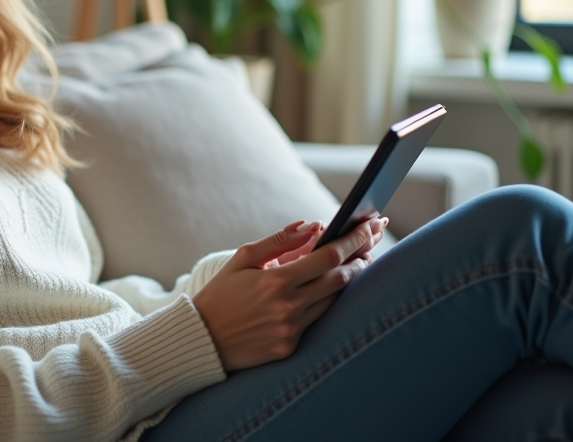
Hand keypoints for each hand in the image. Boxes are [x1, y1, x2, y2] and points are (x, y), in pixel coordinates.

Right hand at [192, 216, 386, 371]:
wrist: (201, 339)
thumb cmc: (221, 293)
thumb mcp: (243, 258)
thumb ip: (279, 240)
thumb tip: (313, 225)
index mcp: (275, 281)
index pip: (328, 257)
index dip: (353, 240)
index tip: (368, 226)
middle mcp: (287, 307)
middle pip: (340, 279)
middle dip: (360, 257)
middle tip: (371, 242)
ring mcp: (290, 329)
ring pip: (333, 300)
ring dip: (347, 280)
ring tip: (358, 262)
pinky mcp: (290, 346)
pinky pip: (317, 320)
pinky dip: (325, 301)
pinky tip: (331, 288)